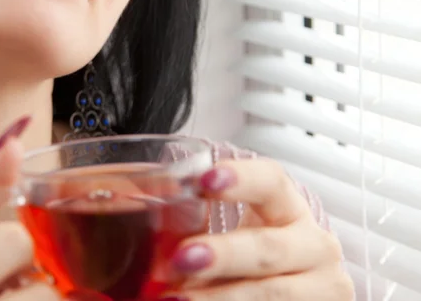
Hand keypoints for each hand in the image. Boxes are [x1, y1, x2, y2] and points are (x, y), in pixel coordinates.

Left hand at [161, 158, 354, 299]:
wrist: (295, 290)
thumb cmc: (252, 253)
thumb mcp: (237, 231)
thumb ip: (198, 226)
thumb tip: (144, 231)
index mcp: (288, 208)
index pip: (271, 181)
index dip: (240, 179)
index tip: (203, 182)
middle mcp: (314, 245)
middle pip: (269, 246)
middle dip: (223, 255)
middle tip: (181, 258)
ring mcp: (322, 288)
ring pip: (272, 293)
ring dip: (220, 298)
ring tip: (175, 298)